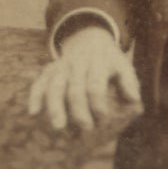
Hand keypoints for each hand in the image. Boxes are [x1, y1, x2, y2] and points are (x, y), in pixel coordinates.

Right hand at [27, 26, 141, 129]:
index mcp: (97, 63)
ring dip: (55, 106)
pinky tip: (33, 112)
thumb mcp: (123, 65)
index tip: (103, 119)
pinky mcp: (49, 70)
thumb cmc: (109, 61)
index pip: (95, 84)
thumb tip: (134, 99)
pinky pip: (38, 82)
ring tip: (58, 127)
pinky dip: (34, 96)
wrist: (89, 39)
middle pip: (75, 88)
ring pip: (54, 86)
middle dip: (79, 110)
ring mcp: (61, 67)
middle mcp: (77, 64)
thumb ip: (129, 81)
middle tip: (86, 129)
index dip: (98, 103)